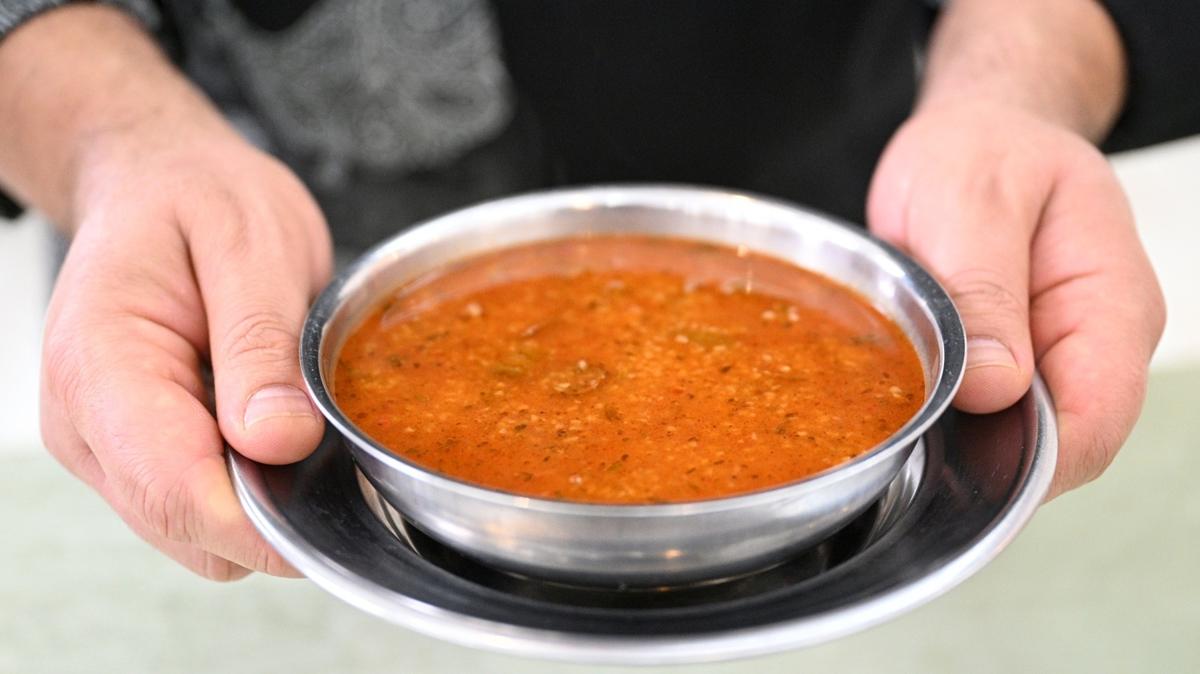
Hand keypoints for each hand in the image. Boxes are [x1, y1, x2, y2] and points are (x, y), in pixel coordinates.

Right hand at [40, 120, 331, 578]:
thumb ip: (260, 345)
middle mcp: (84, 420)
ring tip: (291, 419)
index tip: (332, 513)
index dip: (260, 522)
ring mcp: (103, 445)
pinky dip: (248, 488)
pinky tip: (269, 427)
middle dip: (269, 513)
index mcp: (100, 361)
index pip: (174, 487)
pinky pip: (197, 508)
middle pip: (184, 525)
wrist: (158, 183)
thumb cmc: (198, 198)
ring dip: (260, 501)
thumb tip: (279, 442)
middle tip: (332, 448)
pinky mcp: (131, 454)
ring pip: (193, 533)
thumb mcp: (251, 244)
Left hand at [867, 101, 1164, 498]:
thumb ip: (985, 290)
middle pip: (1057, 445)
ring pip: (1019, 436)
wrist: (976, 130)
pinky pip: (988, 413)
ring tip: (899, 412)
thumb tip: (997, 387)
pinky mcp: (1015, 361)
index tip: (951, 456)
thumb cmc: (982, 149)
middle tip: (904, 435)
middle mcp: (1095, 343)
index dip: (1029, 460)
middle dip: (985, 453)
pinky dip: (948, 416)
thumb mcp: (973, 200)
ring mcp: (1057, 356)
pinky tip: (907, 402)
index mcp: (1111, 304)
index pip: (1095, 422)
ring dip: (960, 437)